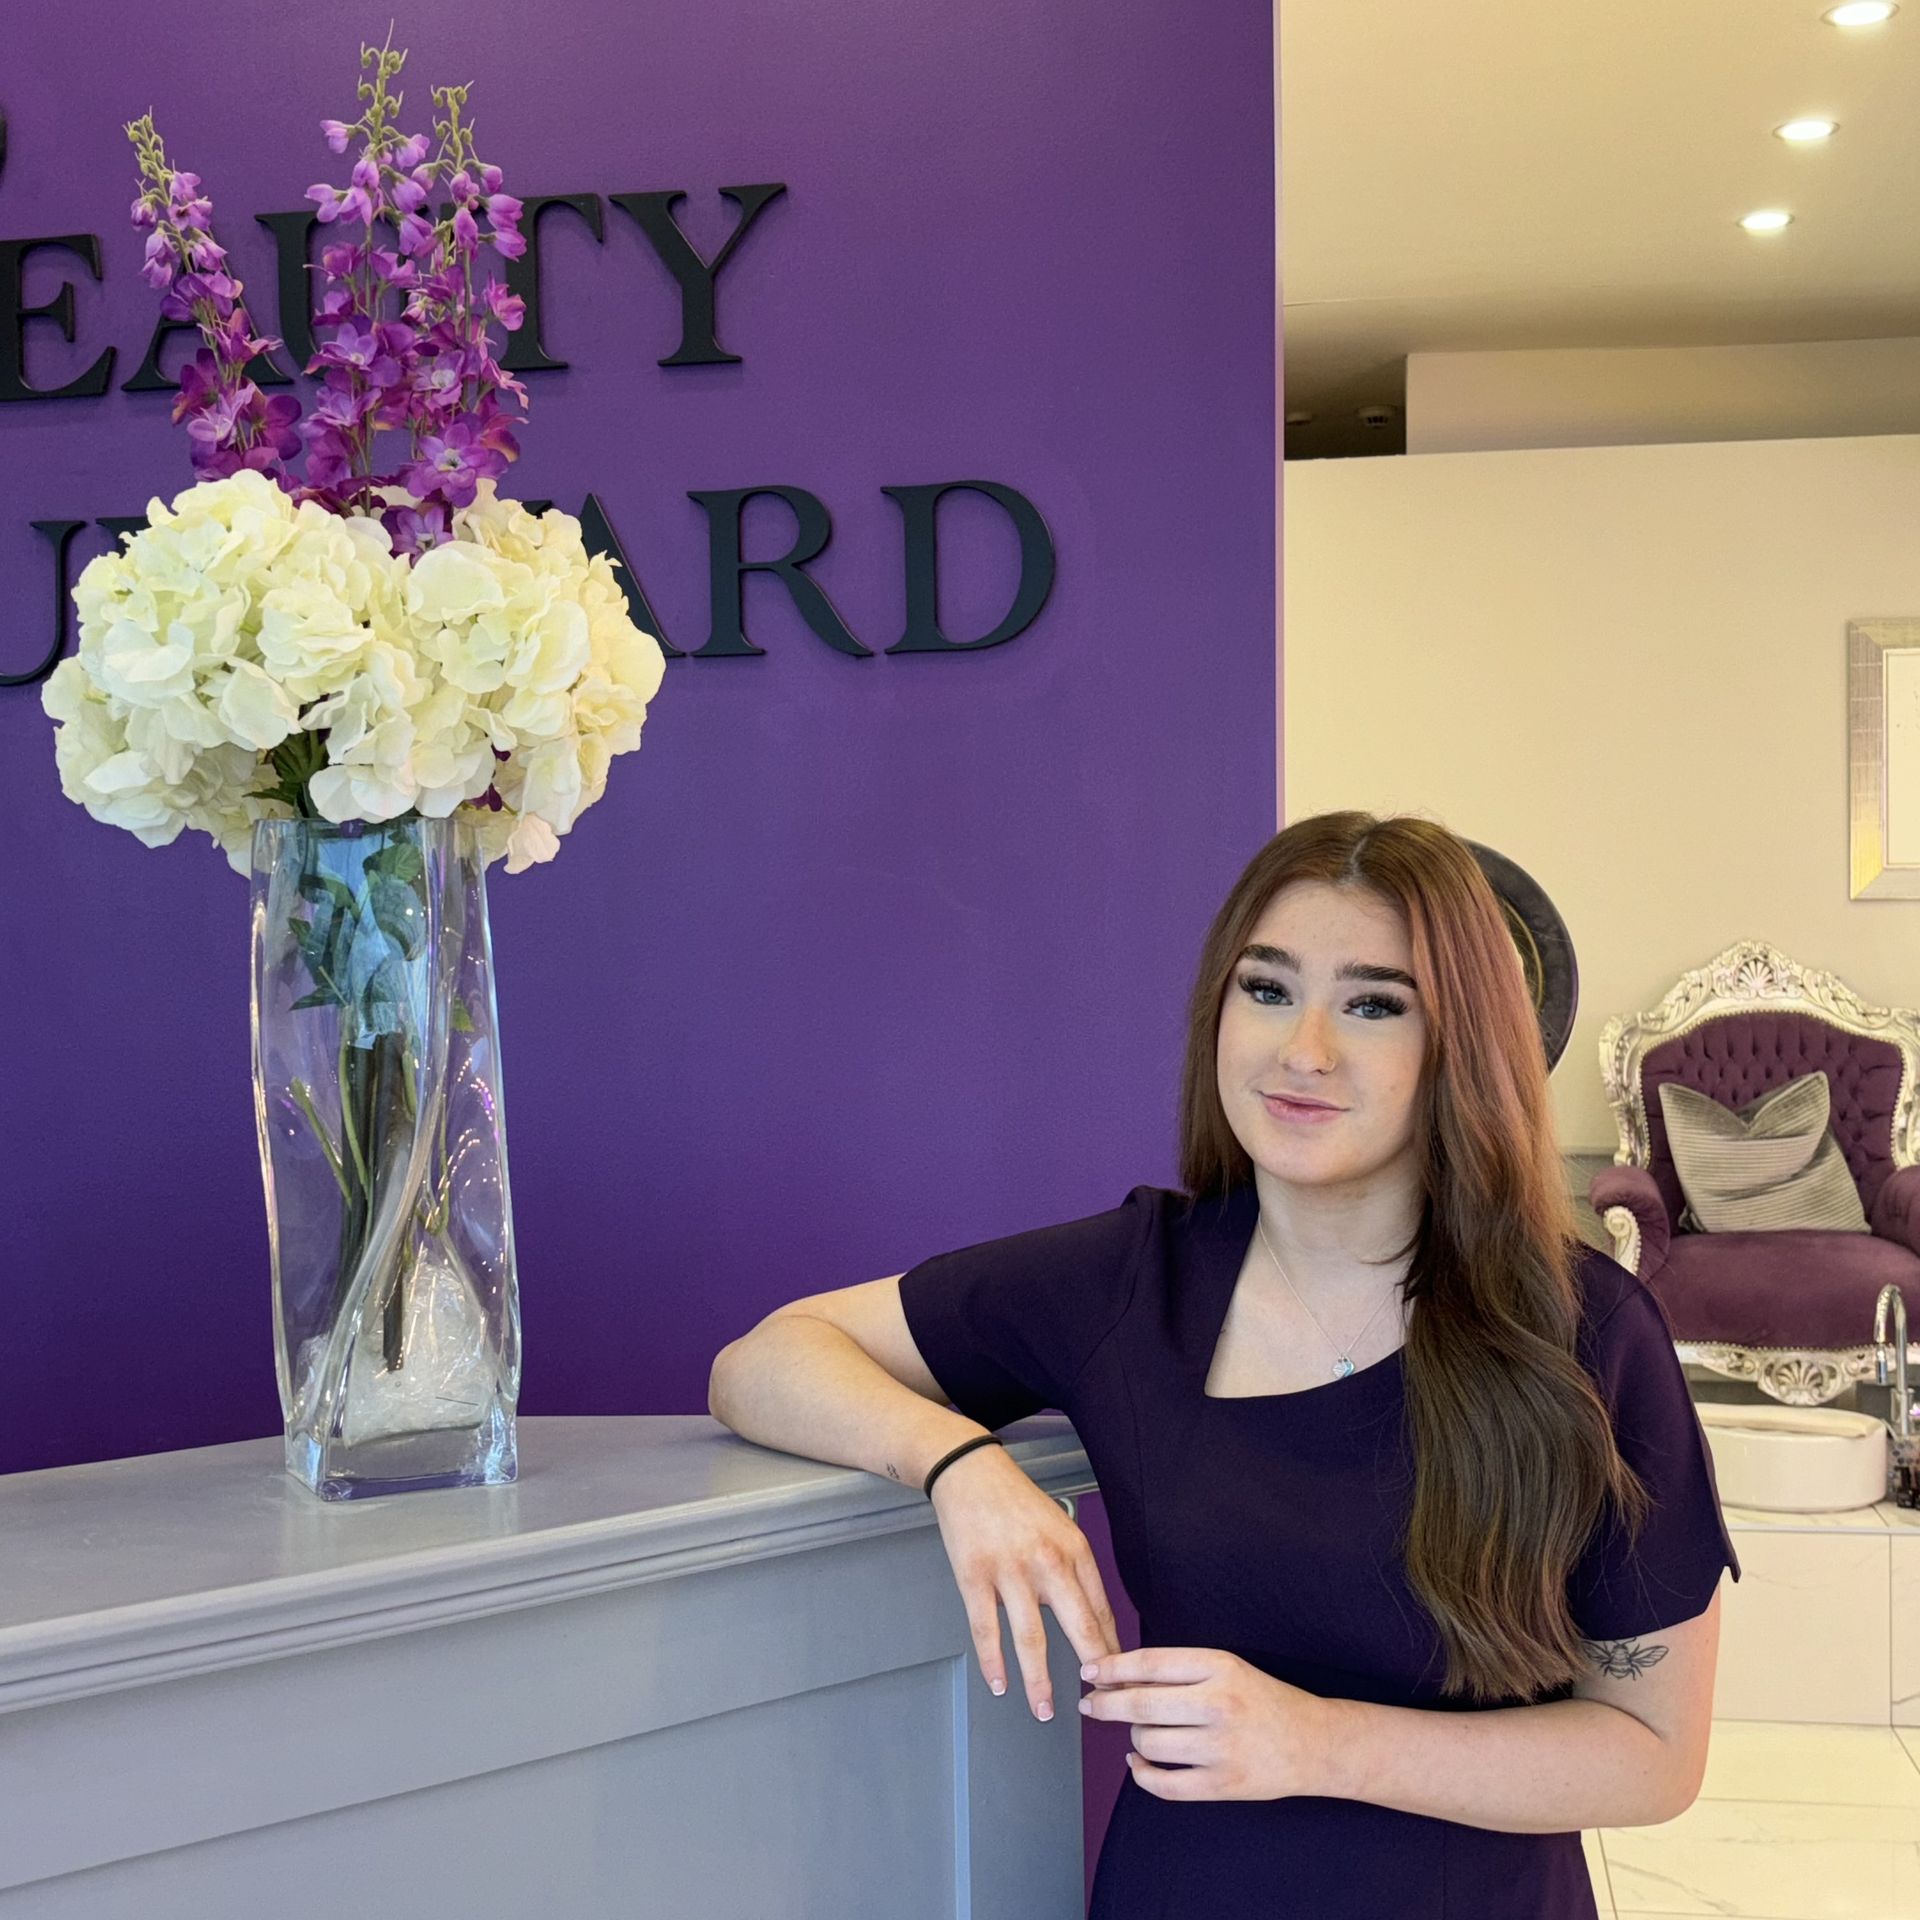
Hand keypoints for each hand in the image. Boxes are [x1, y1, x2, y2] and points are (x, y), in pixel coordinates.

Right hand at [927, 1442, 1121, 1722]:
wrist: (970, 1472)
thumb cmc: (1017, 1502)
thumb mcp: (1061, 1529)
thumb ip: (1077, 1574)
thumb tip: (1095, 1626)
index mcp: (1075, 1551)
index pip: (1103, 1613)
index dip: (1114, 1654)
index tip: (1120, 1683)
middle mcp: (1048, 1562)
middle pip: (1079, 1628)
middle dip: (1094, 1674)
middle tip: (1101, 1706)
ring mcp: (1010, 1571)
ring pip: (1031, 1638)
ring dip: (1039, 1682)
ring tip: (1046, 1711)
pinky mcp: (974, 1576)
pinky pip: (986, 1628)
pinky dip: (993, 1662)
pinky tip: (999, 1684)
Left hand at [1076, 1646, 1340, 1800]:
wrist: (1312, 1743)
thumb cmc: (1262, 1700)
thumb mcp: (1226, 1667)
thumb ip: (1178, 1670)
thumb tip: (1119, 1676)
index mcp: (1219, 1666)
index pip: (1149, 1663)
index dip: (1111, 1667)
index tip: (1089, 1671)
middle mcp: (1218, 1704)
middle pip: (1140, 1704)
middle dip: (1105, 1704)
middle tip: (1089, 1704)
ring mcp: (1220, 1748)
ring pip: (1147, 1743)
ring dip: (1132, 1737)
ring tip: (1139, 1731)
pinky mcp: (1222, 1785)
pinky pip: (1164, 1784)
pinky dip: (1141, 1773)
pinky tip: (1139, 1761)